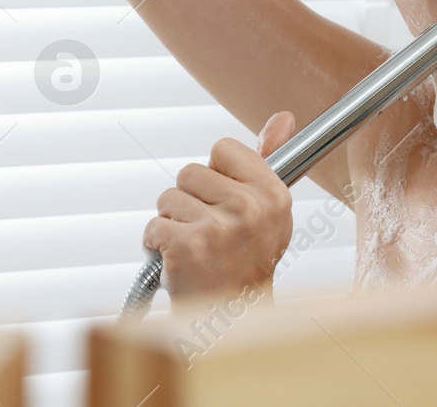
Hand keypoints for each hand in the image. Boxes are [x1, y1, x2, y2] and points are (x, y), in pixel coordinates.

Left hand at [143, 110, 296, 299]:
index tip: (225, 201)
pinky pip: (154, 225)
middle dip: (190, 200)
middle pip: (190, 171)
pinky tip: (178, 261)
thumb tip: (283, 117)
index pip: (223, 148)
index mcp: (272, 193)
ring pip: (168, 197)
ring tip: (194, 247)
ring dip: (172, 222)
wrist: (233, 320)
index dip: (217, 173)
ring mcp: (217, 228)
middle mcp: (248, 208)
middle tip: (209, 231)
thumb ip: (269, 159)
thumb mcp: (268, 210)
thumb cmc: (248, 261)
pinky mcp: (186, 247)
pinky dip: (157, 244)